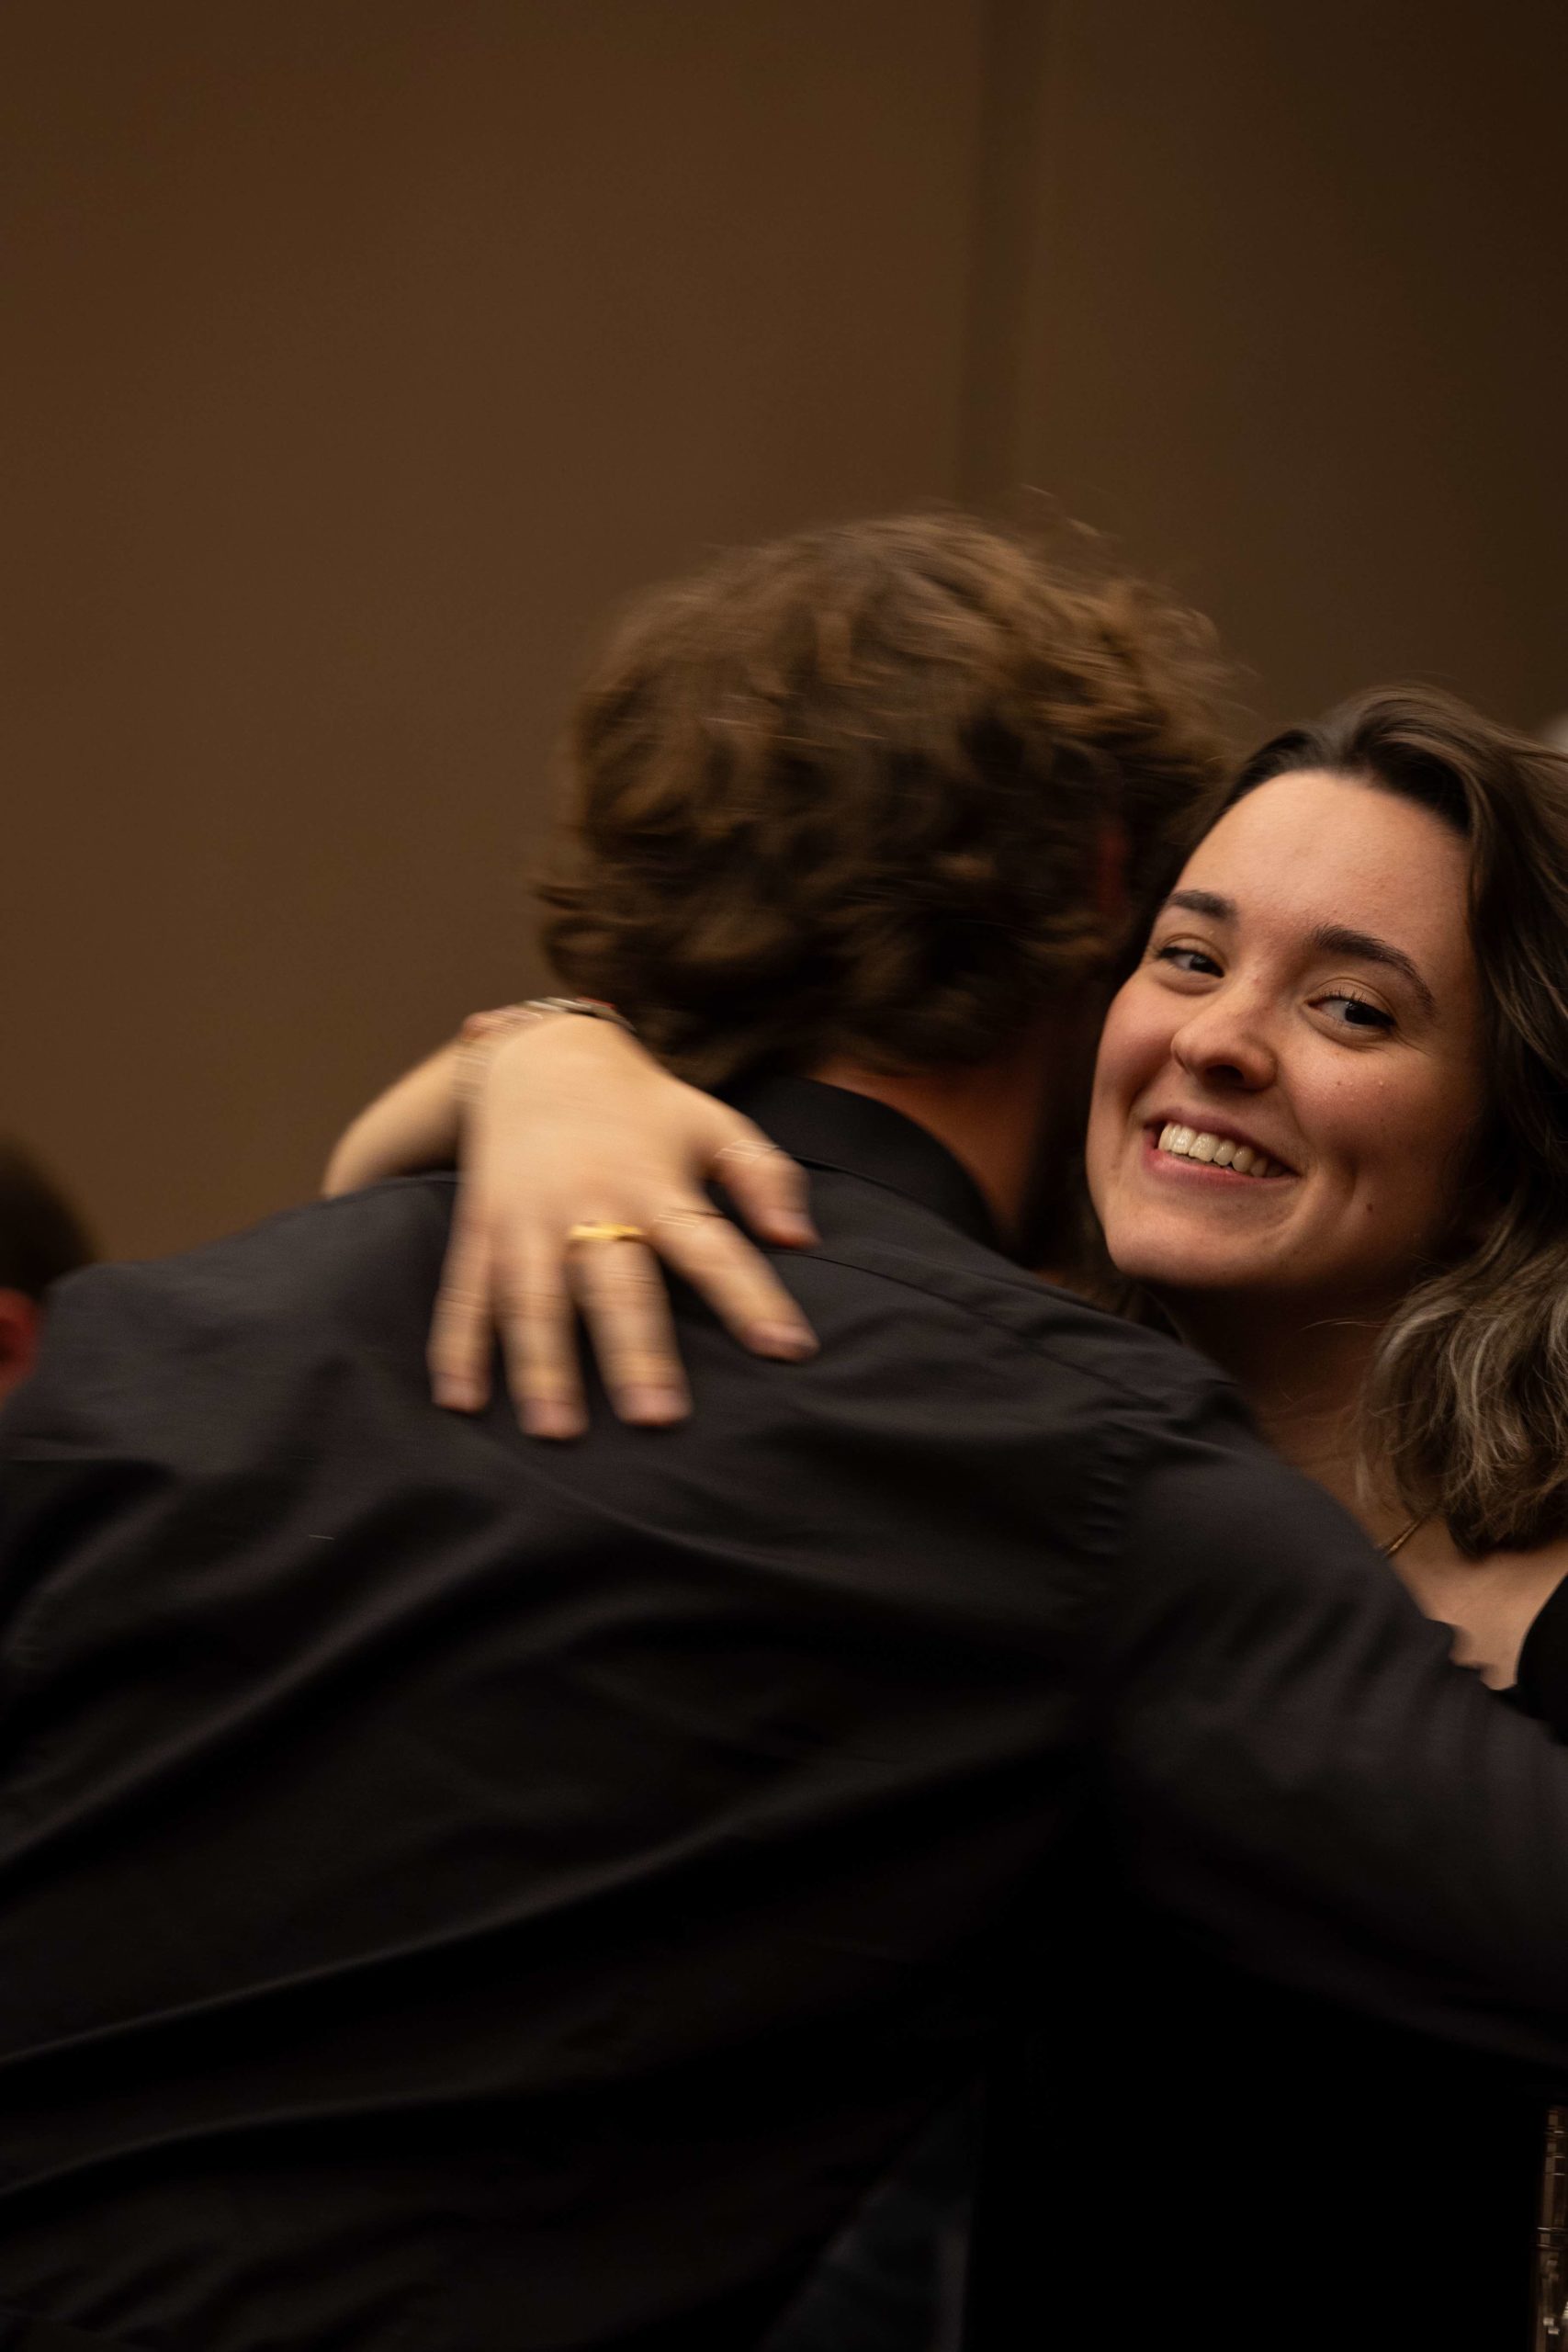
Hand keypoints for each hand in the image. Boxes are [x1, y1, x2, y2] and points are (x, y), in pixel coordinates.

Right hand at [428, 1016, 818, 1435]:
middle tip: (656, 1420)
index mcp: (655, 1182)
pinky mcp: (480, 1227)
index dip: (750, 1296)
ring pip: (533, 1297)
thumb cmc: (645, 1109)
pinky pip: (465, 1292)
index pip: (711, 1247)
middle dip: (635, 1352)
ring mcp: (527, 1217)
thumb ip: (764, 1178)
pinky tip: (460, 1401)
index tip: (786, 1349)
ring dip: (542, 1365)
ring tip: (556, 1431)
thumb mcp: (714, 1124)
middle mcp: (588, 1203)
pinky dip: (457, 1346)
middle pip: (614, 1284)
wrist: (541, 1055)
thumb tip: (801, 1240)